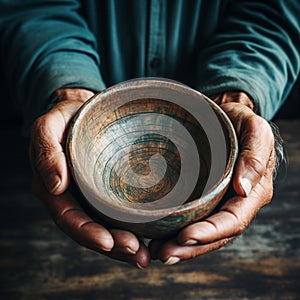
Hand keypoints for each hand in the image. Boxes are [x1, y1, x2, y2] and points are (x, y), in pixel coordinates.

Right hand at [29, 88, 149, 268]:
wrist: (83, 110)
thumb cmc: (65, 118)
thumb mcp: (48, 127)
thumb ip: (46, 151)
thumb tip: (54, 186)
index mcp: (56, 188)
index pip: (69, 218)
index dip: (87, 233)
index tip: (108, 242)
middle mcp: (74, 198)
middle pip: (92, 230)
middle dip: (114, 246)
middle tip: (138, 254)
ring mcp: (92, 197)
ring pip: (107, 228)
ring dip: (125, 246)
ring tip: (146, 255)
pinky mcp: (109, 191)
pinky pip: (118, 214)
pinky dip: (133, 229)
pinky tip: (150, 238)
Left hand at [149, 92, 275, 264]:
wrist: (225, 116)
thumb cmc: (240, 121)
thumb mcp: (254, 130)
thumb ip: (254, 156)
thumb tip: (244, 189)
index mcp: (252, 192)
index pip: (233, 221)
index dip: (210, 232)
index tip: (185, 236)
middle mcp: (235, 203)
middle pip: (215, 235)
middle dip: (190, 247)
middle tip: (163, 253)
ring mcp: (218, 202)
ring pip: (202, 232)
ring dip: (181, 246)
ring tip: (157, 251)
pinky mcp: (204, 196)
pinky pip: (192, 218)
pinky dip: (177, 231)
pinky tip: (159, 236)